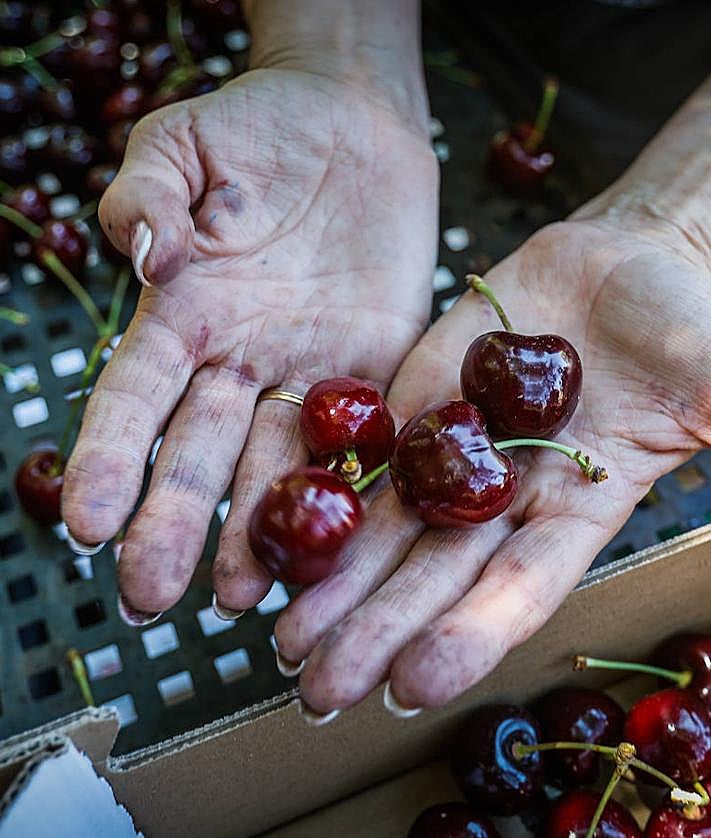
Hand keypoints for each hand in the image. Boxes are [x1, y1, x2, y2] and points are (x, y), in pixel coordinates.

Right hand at [61, 67, 437, 617]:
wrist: (352, 125)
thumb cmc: (256, 129)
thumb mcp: (180, 143)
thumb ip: (145, 196)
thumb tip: (144, 258)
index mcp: (182, 315)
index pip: (134, 399)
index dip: (109, 460)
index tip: (84, 525)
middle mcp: (239, 360)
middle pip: (199, 452)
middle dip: (173, 523)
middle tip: (149, 598)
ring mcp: (309, 373)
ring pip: (275, 462)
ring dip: (257, 530)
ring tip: (241, 598)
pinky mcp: (378, 371)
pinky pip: (363, 437)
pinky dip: (351, 489)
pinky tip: (338, 545)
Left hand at [273, 212, 710, 714]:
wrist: (621, 270)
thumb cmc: (683, 326)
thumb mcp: (709, 378)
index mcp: (575, 511)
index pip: (517, 589)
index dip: (467, 638)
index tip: (410, 688)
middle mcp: (505, 498)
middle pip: (433, 576)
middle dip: (376, 633)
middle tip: (318, 690)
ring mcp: (456, 452)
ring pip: (387, 527)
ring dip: (336, 584)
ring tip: (284, 638)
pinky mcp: (420, 403)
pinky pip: (369, 451)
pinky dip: (326, 491)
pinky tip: (279, 533)